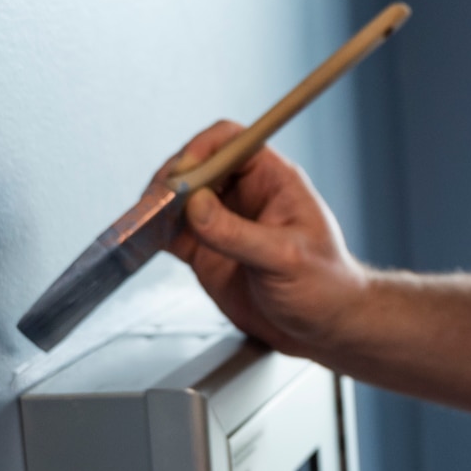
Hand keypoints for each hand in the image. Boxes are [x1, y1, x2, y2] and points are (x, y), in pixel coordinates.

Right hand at [158, 121, 370, 356]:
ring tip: (144, 220)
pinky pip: (172, 233)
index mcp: (274, 181)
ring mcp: (222, 223)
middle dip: (173, 179)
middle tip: (157, 201)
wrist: (325, 329)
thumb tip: (197, 207)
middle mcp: (245, 195)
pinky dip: (153, 233)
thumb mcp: (286, 258)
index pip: (231, 142)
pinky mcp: (206, 251)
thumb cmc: (326, 286)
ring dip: (157, 206)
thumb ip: (238, 234)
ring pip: (179, 199)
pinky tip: (144, 239)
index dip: (204, 148)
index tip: (184, 171)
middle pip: (197, 167)